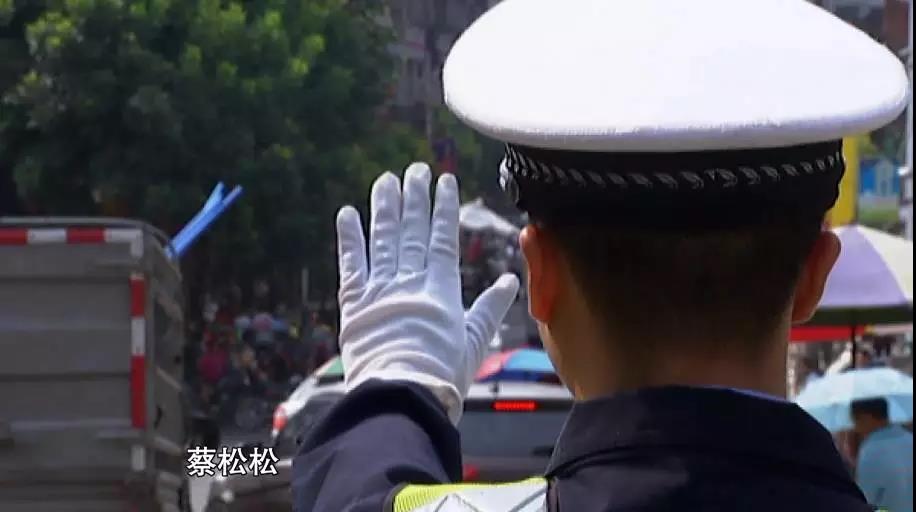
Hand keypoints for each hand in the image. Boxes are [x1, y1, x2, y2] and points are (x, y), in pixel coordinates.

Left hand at [335, 164, 518, 422]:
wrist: (403, 393)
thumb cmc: (444, 374)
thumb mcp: (475, 341)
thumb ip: (490, 307)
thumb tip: (510, 280)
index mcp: (441, 288)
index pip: (443, 237)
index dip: (443, 207)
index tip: (444, 180)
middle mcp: (410, 280)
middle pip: (412, 230)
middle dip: (414, 197)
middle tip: (415, 169)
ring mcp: (380, 289)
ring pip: (383, 239)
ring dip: (384, 207)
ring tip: (385, 179)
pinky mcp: (354, 303)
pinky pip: (351, 263)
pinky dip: (349, 238)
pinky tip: (346, 213)